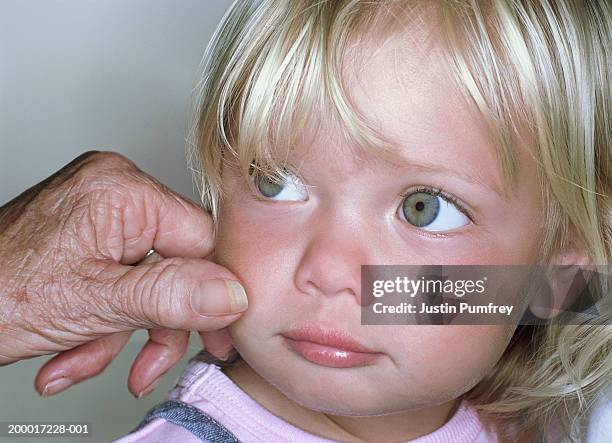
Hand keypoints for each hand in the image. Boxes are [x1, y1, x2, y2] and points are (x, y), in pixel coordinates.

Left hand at [0, 151, 246, 396]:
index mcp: (122, 190)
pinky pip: (119, 278)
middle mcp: (114, 190)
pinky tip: (69, 348)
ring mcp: (98, 211)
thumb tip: (231, 295)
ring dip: (119, 332)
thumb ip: (169, 297)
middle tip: (149, 365)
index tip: (217, 336)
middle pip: (174, 264)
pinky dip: (101, 320)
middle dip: (154, 324)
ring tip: (78, 361)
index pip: (202, 240)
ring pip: (145, 279)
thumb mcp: (93, 304)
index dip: (213, 295)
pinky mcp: (86, 233)